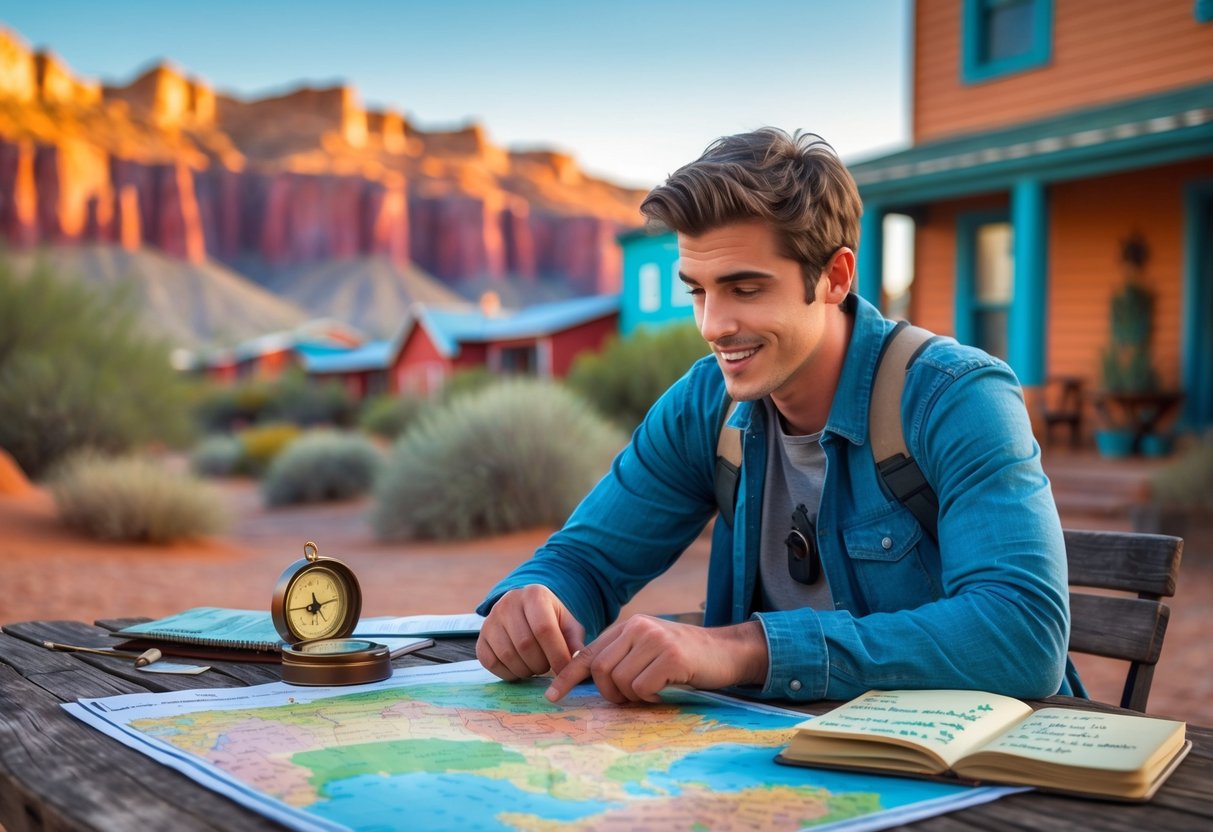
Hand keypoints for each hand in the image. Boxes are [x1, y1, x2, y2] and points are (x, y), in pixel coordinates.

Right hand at [476, 585, 585, 680]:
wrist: (525, 611)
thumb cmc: (551, 619)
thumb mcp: (567, 624)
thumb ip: (574, 642)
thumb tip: (577, 663)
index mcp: (534, 594)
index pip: (544, 629)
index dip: (556, 654)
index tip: (565, 671)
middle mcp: (509, 602)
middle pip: (525, 644)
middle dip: (541, 664)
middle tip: (548, 667)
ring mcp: (491, 619)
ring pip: (508, 655)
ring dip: (526, 670)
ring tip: (536, 666)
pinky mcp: (480, 637)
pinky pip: (491, 663)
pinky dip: (509, 673)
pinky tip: (520, 668)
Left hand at [544, 616, 768, 704]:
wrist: (726, 652)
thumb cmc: (685, 658)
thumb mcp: (648, 649)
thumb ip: (622, 657)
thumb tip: (587, 678)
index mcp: (629, 626)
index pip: (589, 652)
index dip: (568, 675)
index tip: (553, 696)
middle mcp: (638, 627)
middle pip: (601, 671)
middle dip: (612, 693)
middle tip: (634, 696)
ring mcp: (654, 640)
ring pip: (621, 681)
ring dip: (635, 696)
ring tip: (655, 689)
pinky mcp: (670, 656)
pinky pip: (642, 688)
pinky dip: (652, 697)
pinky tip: (666, 689)